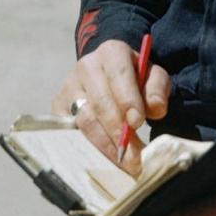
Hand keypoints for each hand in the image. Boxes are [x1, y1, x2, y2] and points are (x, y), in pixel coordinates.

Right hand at [52, 39, 170, 176]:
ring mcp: (69, 86)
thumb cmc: (133, 80)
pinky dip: (87, 149)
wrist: (108, 77)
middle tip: (134, 157)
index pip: (118, 74)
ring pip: (85, 119)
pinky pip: (70, 132)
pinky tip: (103, 161)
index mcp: (112, 52)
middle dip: (118, 131)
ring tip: (123, 163)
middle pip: (100, 102)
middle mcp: (87, 66)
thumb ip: (157, 89)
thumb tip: (155, 108)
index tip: (138, 122)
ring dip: (105, 145)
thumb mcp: (152, 77)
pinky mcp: (58, 106)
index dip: (128, 99)